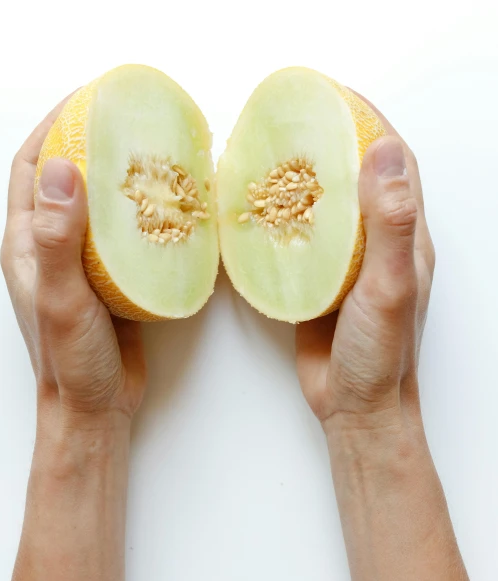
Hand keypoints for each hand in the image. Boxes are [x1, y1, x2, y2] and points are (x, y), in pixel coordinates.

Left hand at [0, 97, 146, 423]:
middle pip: (66, 178)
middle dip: (91, 142)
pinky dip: (143, 216)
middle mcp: (52, 247)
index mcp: (27, 244)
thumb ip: (57, 238)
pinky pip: (126, 237)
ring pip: (100, 206)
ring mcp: (83, 264)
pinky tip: (170, 209)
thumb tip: (60, 170)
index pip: (30, 168)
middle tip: (129, 120)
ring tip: (155, 155)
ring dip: (121, 178)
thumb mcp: (60, 297)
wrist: (95, 407)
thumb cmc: (70, 361)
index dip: (52, 126)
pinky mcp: (112, 281)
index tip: (87, 98)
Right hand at [297, 96, 434, 429]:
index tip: (334, 95)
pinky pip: (300, 243)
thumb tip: (383, 151)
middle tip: (291, 121)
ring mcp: (347, 265)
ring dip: (301, 180)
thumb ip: (388, 223)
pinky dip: (280, 223)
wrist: (356, 407)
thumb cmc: (380, 356)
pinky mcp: (319, 285)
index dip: (368, 120)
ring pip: (325, 209)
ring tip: (266, 158)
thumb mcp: (389, 287)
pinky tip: (254, 216)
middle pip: (354, 177)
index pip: (392, 162)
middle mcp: (377, 245)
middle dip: (327, 142)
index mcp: (404, 238)